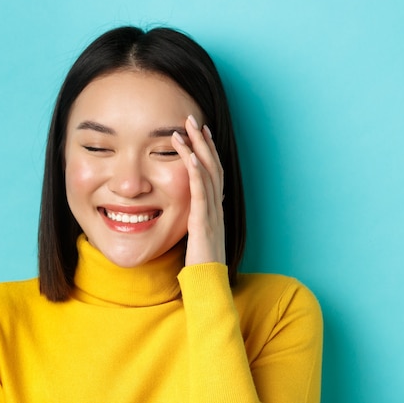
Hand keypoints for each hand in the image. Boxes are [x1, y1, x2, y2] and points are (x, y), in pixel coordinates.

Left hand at [171, 115, 225, 265]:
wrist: (208, 284)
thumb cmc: (201, 263)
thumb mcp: (197, 234)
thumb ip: (195, 218)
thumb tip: (189, 207)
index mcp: (214, 207)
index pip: (212, 172)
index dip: (207, 150)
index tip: (199, 131)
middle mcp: (216, 206)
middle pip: (212, 165)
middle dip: (203, 140)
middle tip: (192, 118)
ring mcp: (212, 212)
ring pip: (207, 173)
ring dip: (197, 148)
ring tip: (186, 128)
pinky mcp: (203, 221)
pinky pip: (200, 192)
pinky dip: (196, 172)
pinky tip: (190, 155)